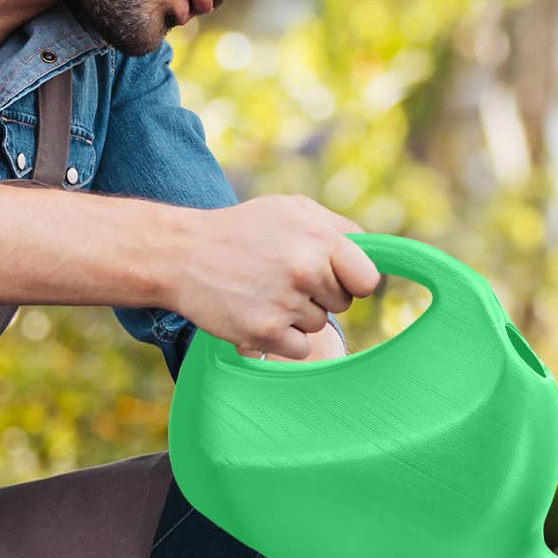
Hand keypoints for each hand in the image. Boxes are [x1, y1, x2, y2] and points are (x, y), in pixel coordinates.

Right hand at [174, 194, 380, 361]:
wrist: (181, 254)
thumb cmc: (242, 230)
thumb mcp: (291, 209)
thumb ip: (338, 227)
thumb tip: (376, 253)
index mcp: (318, 238)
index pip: (368, 279)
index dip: (353, 281)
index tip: (336, 278)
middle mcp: (305, 270)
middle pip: (343, 303)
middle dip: (321, 294)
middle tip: (283, 278)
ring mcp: (286, 302)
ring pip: (319, 325)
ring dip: (298, 315)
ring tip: (264, 291)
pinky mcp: (265, 331)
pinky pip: (300, 348)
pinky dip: (283, 338)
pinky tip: (258, 313)